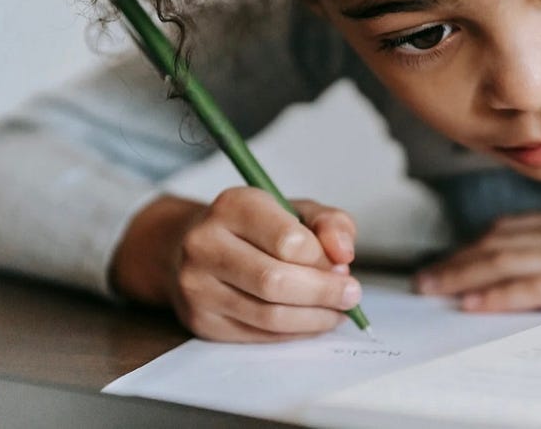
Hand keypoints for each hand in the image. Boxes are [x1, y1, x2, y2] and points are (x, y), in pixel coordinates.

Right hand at [111, 188, 361, 341]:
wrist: (190, 246)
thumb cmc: (254, 227)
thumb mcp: (296, 209)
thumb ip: (330, 223)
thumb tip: (344, 255)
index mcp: (234, 206)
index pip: (288, 240)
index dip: (323, 260)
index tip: (344, 267)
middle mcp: (206, 244)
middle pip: (275, 282)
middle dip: (323, 293)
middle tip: (351, 296)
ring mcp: (197, 286)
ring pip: (268, 315)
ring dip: (313, 318)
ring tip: (337, 312)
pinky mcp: (201, 320)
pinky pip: (257, 335)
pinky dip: (293, 333)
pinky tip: (311, 322)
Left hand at [414, 205, 540, 312]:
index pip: (511, 229)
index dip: (474, 244)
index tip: (450, 256)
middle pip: (498, 244)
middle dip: (458, 261)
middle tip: (424, 277)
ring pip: (506, 262)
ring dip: (464, 276)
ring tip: (433, 288)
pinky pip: (534, 287)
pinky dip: (498, 294)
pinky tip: (474, 301)